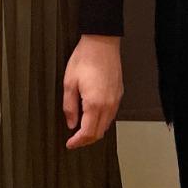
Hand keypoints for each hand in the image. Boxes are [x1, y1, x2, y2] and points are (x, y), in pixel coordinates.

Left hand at [62, 34, 122, 149]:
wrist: (102, 43)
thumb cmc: (84, 59)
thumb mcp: (69, 83)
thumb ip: (69, 106)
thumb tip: (71, 123)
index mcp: (95, 104)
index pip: (88, 133)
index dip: (78, 142)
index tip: (70, 144)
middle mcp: (108, 105)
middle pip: (99, 133)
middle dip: (86, 140)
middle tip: (74, 140)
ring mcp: (115, 100)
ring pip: (106, 125)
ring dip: (95, 131)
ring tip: (82, 130)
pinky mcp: (118, 94)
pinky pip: (111, 115)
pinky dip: (102, 121)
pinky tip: (93, 117)